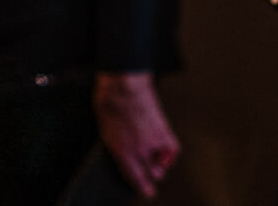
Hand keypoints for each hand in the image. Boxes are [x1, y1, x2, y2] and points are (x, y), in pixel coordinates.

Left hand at [93, 71, 179, 198]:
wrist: (124, 85)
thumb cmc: (110, 104)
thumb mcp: (105, 132)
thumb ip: (116, 149)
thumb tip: (125, 156)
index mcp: (122, 153)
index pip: (136, 178)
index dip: (143, 188)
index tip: (147, 192)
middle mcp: (140, 150)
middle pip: (153, 174)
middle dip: (151, 175)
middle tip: (149, 171)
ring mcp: (154, 140)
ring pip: (163, 164)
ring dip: (160, 164)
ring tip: (156, 157)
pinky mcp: (164, 129)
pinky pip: (172, 149)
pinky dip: (170, 152)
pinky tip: (165, 149)